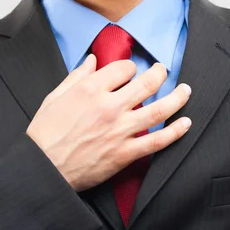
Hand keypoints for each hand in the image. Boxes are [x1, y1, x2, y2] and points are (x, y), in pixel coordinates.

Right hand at [26, 54, 191, 191]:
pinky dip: (175, 132)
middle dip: (159, 74)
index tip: (131, 72)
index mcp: (90, 90)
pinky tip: (186, 123)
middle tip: (163, 71)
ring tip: (185, 91)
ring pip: (159, 109)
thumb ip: (76, 77)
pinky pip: (157, 141)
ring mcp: (120, 130)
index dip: (129, 68)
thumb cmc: (45, 135)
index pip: (123, 69)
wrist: (44, 168)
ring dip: (177, 97)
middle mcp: (109, 107)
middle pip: (146, 84)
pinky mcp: (125, 153)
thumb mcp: (54, 98)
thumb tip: (92, 62)